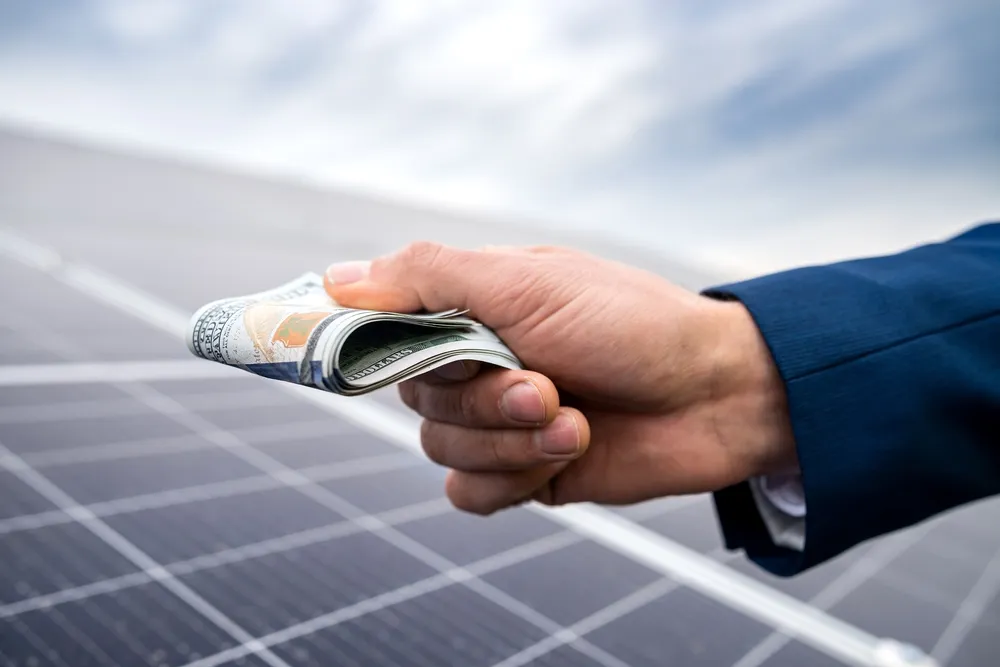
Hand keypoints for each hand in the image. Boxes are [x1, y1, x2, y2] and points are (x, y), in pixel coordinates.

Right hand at [325, 243, 796, 513]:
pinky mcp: (522, 472)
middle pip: (414, 398)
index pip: (383, 328)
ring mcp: (500, 421)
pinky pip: (467, 493)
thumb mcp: (525, 281)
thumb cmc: (630, 322)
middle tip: (546, 384)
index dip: (369, 345)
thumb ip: (428, 277)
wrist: (716, 395)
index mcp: (473, 308)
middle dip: (482, 399)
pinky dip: (509, 479)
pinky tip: (562, 457)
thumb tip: (335, 279)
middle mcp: (479, 363)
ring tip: (573, 418)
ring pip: (441, 448)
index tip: (360, 353)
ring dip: (509, 440)